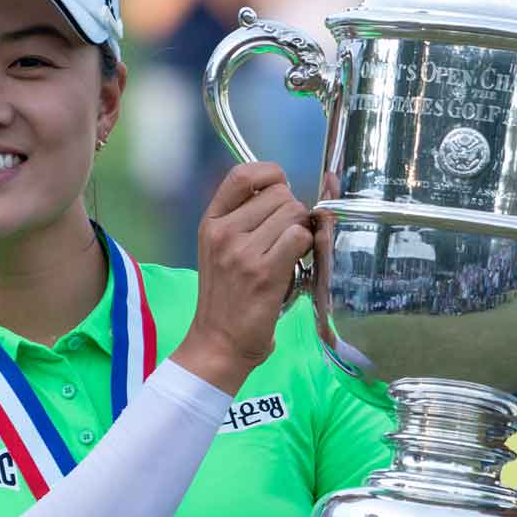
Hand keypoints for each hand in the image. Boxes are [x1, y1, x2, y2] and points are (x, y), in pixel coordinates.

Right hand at [172, 162, 311, 394]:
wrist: (219, 342)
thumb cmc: (228, 297)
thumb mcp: (221, 249)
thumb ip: (248, 217)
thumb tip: (293, 186)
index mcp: (211, 221)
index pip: (243, 174)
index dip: (271, 174)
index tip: (280, 192)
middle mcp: (223, 231)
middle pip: (280, 193)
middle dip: (293, 212)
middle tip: (285, 239)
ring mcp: (242, 251)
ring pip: (294, 212)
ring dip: (302, 230)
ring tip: (289, 253)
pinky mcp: (264, 272)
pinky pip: (300, 237)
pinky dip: (306, 247)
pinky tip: (295, 264)